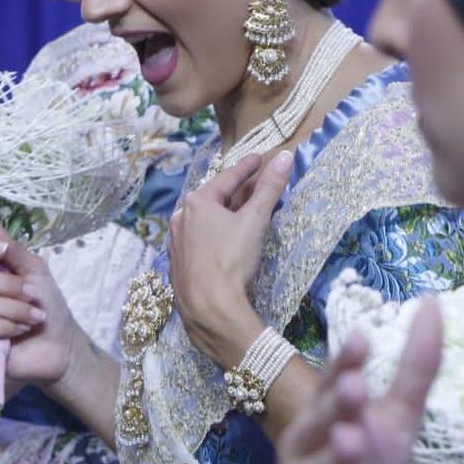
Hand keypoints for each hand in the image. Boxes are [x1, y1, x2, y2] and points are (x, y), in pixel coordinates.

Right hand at [0, 216, 95, 401]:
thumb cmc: (49, 307)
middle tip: (33, 297)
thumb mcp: (35, 272)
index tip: (4, 250)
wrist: (61, 346)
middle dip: (9, 287)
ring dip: (13, 310)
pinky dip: (3, 327)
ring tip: (32, 318)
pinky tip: (19, 332)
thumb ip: (11, 248)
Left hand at [170, 151, 290, 362]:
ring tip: (238, 212)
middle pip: (213, 198)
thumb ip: (270, 188)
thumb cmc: (231, 258)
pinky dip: (212, 234)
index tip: (259, 158)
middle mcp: (181, 218)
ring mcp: (177, 242)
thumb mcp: (255, 220)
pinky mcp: (178, 264)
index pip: (227, 178)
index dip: (246, 167)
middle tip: (252, 185)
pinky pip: (198, 240)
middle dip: (234, 191)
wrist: (208, 307)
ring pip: (203, 220)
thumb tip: (286, 157)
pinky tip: (221, 241)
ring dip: (221, 213)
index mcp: (197, 202)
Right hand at [273, 302, 440, 463]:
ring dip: (330, 455)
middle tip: (357, 386)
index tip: (363, 337)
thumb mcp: (396, 425)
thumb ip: (414, 369)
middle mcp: (307, 446)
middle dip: (336, 404)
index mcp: (329, 418)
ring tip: (350, 441)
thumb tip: (430, 303)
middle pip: (320, 421)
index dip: (347, 363)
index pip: (336, 384)